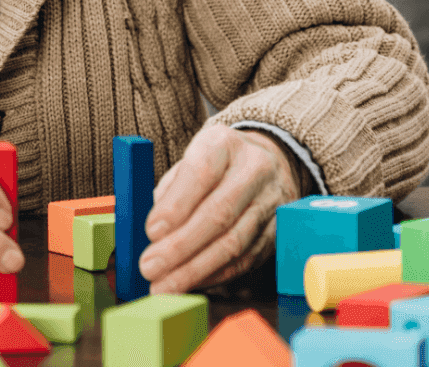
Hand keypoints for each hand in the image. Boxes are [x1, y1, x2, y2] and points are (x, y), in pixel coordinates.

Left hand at [138, 124, 300, 293]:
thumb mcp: (189, 159)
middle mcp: (254, 169)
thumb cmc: (214, 163)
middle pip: (219, 213)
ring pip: (234, 242)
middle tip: (150, 267)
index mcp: (223, 143)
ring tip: (165, 285)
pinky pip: (246, 259)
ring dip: (195, 269)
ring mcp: (271, 202)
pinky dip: (215, 275)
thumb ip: (170, 191)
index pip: (201, 173)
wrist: (266, 160)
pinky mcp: (277, 231)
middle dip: (181, 246)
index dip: (176, 205)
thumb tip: (151, 233)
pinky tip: (192, 283)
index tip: (151, 231)